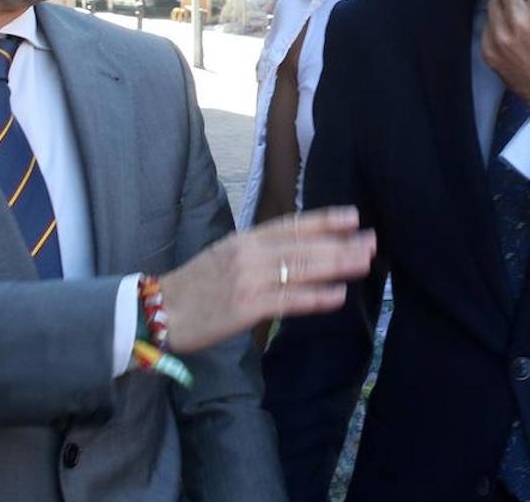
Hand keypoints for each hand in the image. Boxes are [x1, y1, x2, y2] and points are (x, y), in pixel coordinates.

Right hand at [159, 206, 375, 353]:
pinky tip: (338, 295)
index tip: (353, 216)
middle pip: (303, 245)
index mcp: (244, 239)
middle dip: (341, 243)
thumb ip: (257, 252)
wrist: (157, 312)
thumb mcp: (224, 257)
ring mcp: (248, 279)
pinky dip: (315, 297)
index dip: (324, 220)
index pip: (290, 225)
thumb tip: (294, 251)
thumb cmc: (194, 288)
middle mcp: (248, 253)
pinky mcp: (246, 307)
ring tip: (365, 261)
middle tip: (373, 241)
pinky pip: (288, 300)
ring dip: (337, 264)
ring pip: (301, 268)